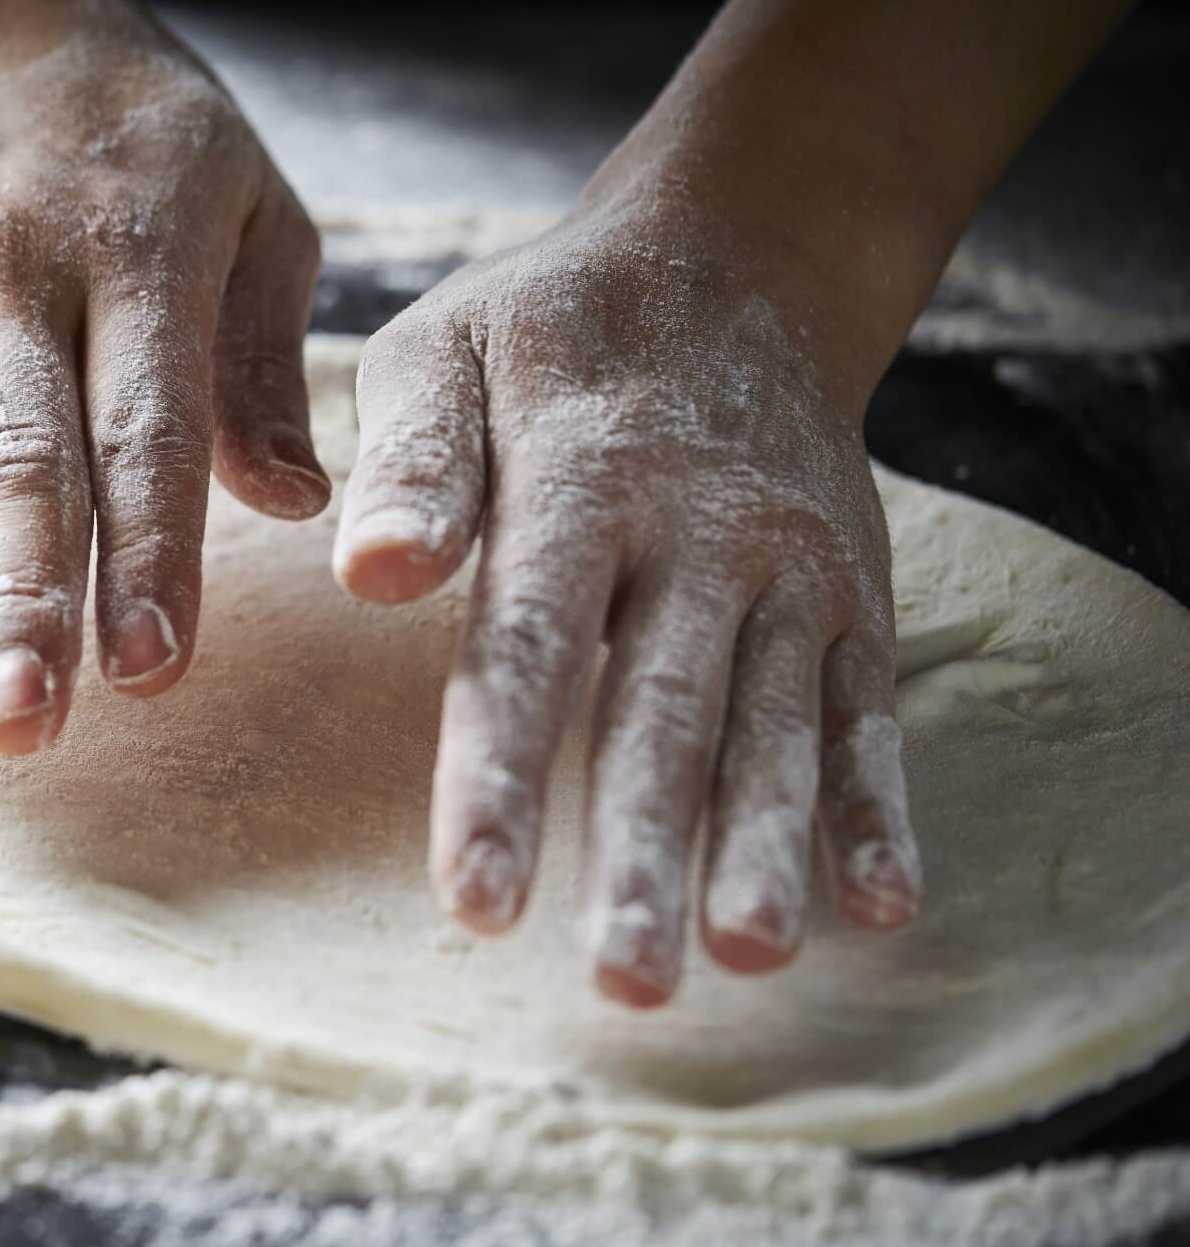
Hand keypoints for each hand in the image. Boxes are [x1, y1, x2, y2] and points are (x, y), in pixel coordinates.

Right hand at [0, 0, 326, 754]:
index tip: (153, 664)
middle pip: (23, 460)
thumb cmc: (133, 127)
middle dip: (27, 600)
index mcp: (139, 248)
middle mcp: (15, 275)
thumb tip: (291, 503)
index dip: (148, 549)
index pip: (145, 424)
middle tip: (31, 727)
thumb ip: (262, 357)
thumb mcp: (246, 201)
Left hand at [334, 202, 922, 1005]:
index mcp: (580, 481)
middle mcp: (700, 535)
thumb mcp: (447, 348)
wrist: (738, 263)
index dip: (505, 777)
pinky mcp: (853, 597)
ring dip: (765, 845)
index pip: (532, 646)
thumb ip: (414, 463)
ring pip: (775, 724)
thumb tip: (367, 574)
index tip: (478, 902)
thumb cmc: (551, 330)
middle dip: (646, 849)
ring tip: (750, 957)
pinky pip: (868, 710)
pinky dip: (876, 804)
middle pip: (666, 710)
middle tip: (624, 983)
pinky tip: (879, 907)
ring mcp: (790, 570)